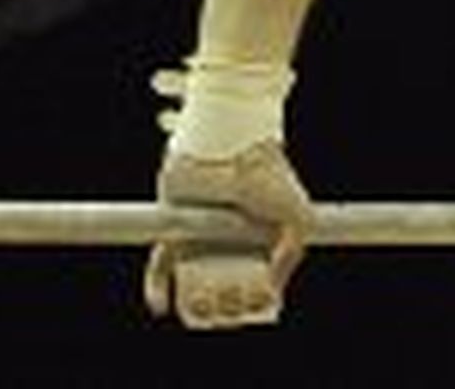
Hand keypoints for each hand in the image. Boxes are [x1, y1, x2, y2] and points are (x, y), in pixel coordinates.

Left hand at [143, 139, 312, 328]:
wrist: (232, 147)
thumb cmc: (267, 176)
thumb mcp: (297, 216)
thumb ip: (293, 253)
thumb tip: (271, 289)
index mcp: (253, 243)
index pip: (251, 286)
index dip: (252, 302)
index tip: (254, 303)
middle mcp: (224, 244)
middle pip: (223, 291)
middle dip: (227, 307)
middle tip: (230, 303)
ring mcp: (197, 239)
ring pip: (193, 287)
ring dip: (197, 305)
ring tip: (206, 304)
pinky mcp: (172, 232)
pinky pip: (160, 266)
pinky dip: (157, 289)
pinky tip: (162, 306)